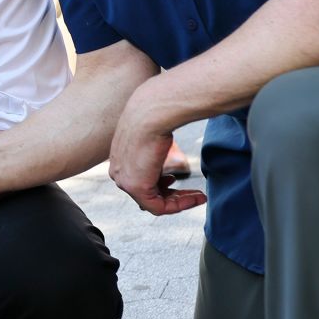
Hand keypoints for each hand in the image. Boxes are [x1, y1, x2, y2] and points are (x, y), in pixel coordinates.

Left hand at [107, 89, 205, 215]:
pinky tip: (197, 197)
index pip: (141, 181)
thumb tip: (162, 143)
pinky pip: (159, 207)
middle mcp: (118, 173)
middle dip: (174, 195)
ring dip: (181, 201)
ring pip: (155, 202)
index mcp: (120, 160)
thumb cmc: (153, 115)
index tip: (178, 180)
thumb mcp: (150, 132)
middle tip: (195, 193)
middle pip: (148, 194)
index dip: (162, 185)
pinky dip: (180, 205)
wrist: (150, 112)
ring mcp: (125, 181)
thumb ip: (152, 145)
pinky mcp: (136, 187)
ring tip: (199, 195)